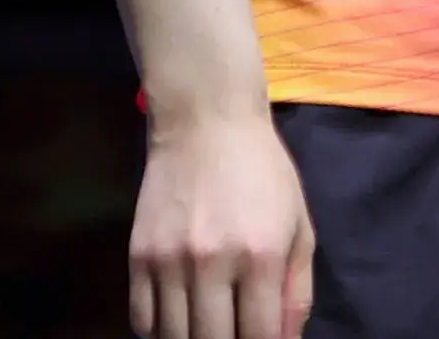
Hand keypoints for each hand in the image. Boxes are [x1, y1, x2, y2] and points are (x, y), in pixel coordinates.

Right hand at [129, 106, 313, 338]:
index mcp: (261, 255)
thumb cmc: (263, 172)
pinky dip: (159, 331)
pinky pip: (142, 319)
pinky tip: (177, 321)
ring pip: (175, 338)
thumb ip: (297, 290)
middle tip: (233, 333)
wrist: (205, 121)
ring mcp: (170, 260)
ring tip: (207, 328)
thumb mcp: (299, 225)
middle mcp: (213, 262)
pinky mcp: (139, 255)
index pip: (260, 337)